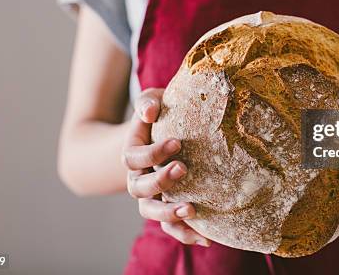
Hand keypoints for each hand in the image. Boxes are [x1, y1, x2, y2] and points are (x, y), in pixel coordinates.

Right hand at [122, 88, 210, 246]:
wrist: (162, 134)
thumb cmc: (160, 114)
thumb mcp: (153, 101)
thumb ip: (148, 103)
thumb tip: (151, 111)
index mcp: (132, 153)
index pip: (133, 157)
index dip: (153, 152)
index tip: (177, 142)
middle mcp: (137, 178)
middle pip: (138, 188)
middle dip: (160, 182)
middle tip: (183, 168)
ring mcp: (151, 197)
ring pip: (150, 211)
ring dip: (168, 213)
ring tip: (190, 210)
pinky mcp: (167, 207)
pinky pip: (170, 227)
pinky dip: (185, 233)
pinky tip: (206, 237)